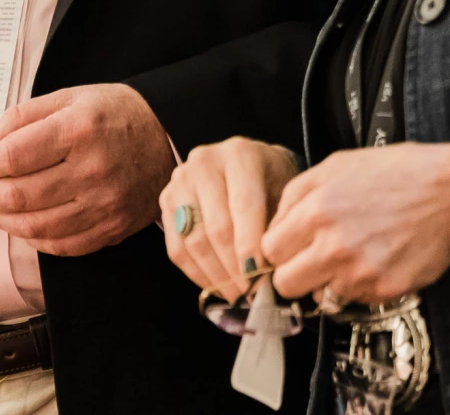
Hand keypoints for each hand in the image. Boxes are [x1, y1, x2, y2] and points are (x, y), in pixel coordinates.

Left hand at [0, 83, 172, 256]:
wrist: (169, 136)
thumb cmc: (118, 113)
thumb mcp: (73, 97)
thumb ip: (26, 116)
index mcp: (80, 129)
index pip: (14, 155)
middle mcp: (91, 169)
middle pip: (19, 195)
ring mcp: (103, 204)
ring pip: (34, 225)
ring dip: (1, 220)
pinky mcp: (110, 228)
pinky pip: (60, 244)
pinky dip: (32, 237)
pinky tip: (22, 224)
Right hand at [160, 138, 300, 300]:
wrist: (248, 164)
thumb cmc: (271, 180)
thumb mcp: (284, 192)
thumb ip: (277, 226)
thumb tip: (268, 275)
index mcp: (239, 154)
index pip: (244, 205)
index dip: (251, 246)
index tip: (261, 280)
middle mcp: (205, 161)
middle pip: (217, 226)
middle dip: (235, 269)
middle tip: (252, 296)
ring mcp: (180, 180)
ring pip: (194, 241)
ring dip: (216, 277)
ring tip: (237, 296)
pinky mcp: (166, 201)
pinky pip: (177, 248)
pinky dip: (197, 274)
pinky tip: (217, 287)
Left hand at [263, 142, 449, 305]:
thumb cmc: (397, 172)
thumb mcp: (338, 164)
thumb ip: (298, 194)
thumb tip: (276, 224)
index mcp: (316, 208)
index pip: (270, 250)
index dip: (279, 249)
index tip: (291, 248)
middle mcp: (332, 244)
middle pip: (285, 284)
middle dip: (296, 273)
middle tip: (313, 260)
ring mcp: (357, 272)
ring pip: (318, 297)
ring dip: (328, 282)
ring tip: (350, 257)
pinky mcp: (382, 291)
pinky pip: (352, 301)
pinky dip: (358, 287)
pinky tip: (373, 261)